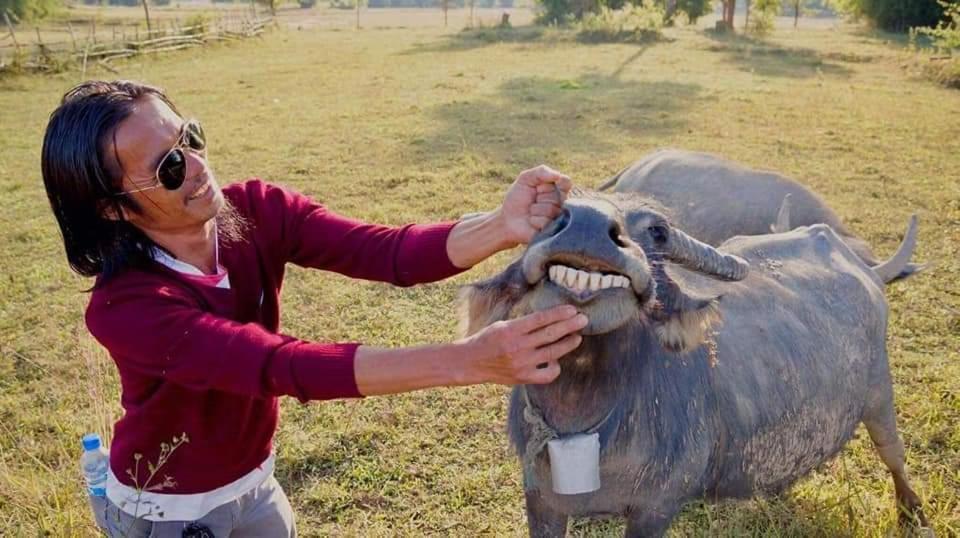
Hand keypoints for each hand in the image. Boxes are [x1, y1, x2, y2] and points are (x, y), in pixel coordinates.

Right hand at [458, 305, 586, 385]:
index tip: (572, 309)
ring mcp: (522, 364)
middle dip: (570, 326)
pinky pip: (547, 374)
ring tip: (577, 337)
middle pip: (550, 334)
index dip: (559, 314)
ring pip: (553, 353)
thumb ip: (524, 323)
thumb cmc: (487, 339)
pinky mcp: (523, 378)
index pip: (540, 319)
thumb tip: (549, 318)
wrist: (471, 362)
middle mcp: (518, 347)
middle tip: (583, 319)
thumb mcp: (502, 324)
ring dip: (568, 343)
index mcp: (511, 330)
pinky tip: (556, 359)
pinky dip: (555, 367)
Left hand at [499, 165, 572, 245]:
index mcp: (558, 189)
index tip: (538, 187)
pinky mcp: (552, 231)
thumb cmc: (517, 198)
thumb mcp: (525, 179)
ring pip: (552, 210)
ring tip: (531, 212)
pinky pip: (546, 222)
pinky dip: (534, 220)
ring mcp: (558, 218)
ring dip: (535, 209)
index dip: (549, 184)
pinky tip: (531, 221)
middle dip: (540, 197)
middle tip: (532, 201)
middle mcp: (561, 204)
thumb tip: (558, 176)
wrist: (507, 218)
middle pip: (558, 196)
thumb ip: (541, 172)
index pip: (566, 182)